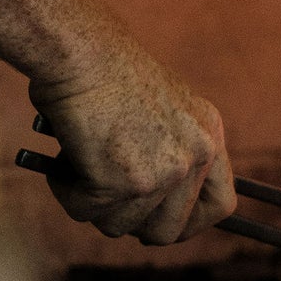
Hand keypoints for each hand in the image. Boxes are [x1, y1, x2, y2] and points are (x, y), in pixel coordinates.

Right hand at [28, 43, 235, 244]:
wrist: (81, 50)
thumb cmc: (106, 69)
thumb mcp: (162, 108)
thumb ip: (167, 151)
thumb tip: (145, 204)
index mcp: (209, 136)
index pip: (220, 206)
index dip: (189, 223)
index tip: (160, 221)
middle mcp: (194, 158)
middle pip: (168, 231)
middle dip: (132, 222)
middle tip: (105, 200)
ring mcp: (162, 175)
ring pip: (120, 225)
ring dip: (94, 204)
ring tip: (76, 166)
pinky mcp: (122, 184)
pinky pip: (85, 211)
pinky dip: (66, 192)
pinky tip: (60, 162)